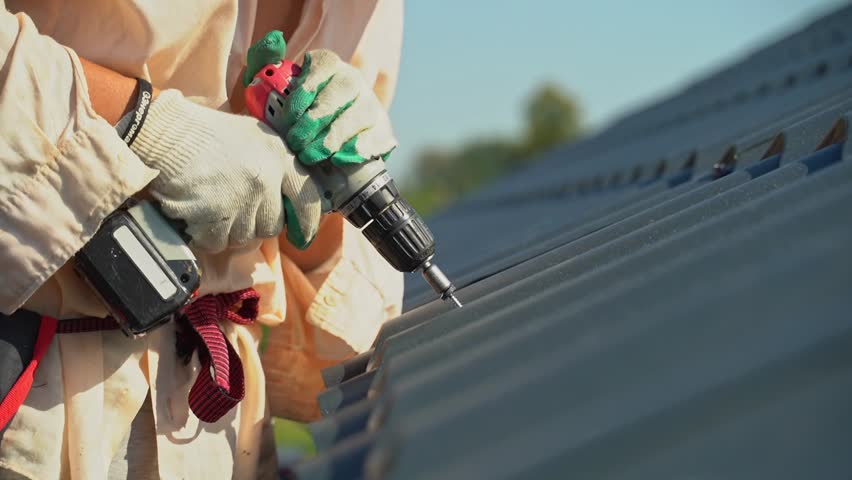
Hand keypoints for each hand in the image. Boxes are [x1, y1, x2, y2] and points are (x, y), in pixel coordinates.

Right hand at [130, 90, 321, 251]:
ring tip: (211, 203)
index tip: (303, 236)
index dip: (308, 222)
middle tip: (233, 205)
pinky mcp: (212, 217)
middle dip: (255, 222)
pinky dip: (205, 234)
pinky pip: (217, 242)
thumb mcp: (252, 136)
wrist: (162, 132)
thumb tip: (288, 200)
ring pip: (244, 237)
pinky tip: (196, 212)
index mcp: (278, 155)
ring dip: (229, 229)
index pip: (308, 198)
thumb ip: (275, 165)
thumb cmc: (205, 133)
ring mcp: (239, 199)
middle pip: (272, 225)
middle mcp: (264, 179)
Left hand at [246, 31, 396, 166]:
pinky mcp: (382, 132)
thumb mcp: (265, 89)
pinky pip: (376, 137)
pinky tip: (338, 160)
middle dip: (316, 118)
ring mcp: (370, 106)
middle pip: (344, 89)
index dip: (306, 88)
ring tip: (311, 155)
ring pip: (361, 114)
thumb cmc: (284, 118)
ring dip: (334, 136)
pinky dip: (358, 149)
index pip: (323, 65)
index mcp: (327, 65)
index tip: (289, 115)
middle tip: (295, 141)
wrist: (307, 155)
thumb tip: (276, 40)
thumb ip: (263, 61)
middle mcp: (352, 81)